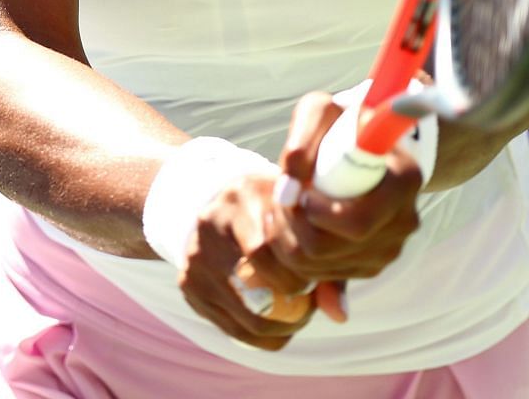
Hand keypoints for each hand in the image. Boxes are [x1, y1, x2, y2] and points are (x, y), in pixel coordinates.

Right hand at [176, 170, 317, 349]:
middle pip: (255, 287)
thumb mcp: (298, 217)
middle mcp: (211, 222)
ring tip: (294, 314)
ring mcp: (195, 256)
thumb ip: (323, 261)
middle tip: (308, 304)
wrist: (221, 202)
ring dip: (278, 326)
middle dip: (292, 306)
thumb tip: (340, 315)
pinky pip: (229, 327)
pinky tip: (273, 320)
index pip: (266, 250)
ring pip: (245, 316)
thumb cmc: (274, 210)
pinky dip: (257, 334)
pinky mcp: (188, 283)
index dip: (298, 277)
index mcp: (242, 194)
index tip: (315, 280)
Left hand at [247, 92, 425, 322]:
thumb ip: (301, 144)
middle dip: (292, 227)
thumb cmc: (340, 123)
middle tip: (281, 201)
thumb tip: (286, 192)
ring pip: (320, 267)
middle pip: (330, 249)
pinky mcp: (372, 264)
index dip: (315, 214)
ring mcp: (391, 248)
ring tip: (284, 209)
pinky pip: (323, 276)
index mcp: (404, 179)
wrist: (364, 143)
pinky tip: (295, 225)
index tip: (299, 192)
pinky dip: (298, 256)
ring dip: (288, 241)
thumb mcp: (320, 112)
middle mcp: (405, 220)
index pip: (356, 222)